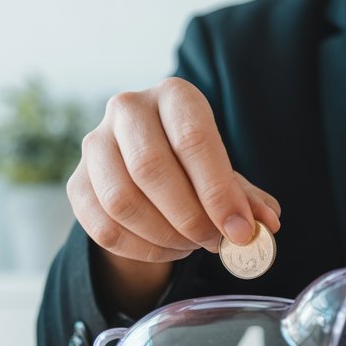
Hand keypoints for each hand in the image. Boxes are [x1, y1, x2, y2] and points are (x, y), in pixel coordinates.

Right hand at [68, 77, 280, 263]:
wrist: (145, 166)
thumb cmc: (195, 165)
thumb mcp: (226, 173)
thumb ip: (248, 199)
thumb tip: (268, 224)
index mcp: (174, 96)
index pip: (193, 139)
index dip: (218, 191)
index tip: (240, 230)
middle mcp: (128, 109)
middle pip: (151, 169)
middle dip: (190, 217)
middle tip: (216, 243)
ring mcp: (94, 144)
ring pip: (122, 201)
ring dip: (164, 236)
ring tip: (193, 245)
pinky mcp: (77, 182)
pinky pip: (103, 227)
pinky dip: (141, 249)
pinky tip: (167, 249)